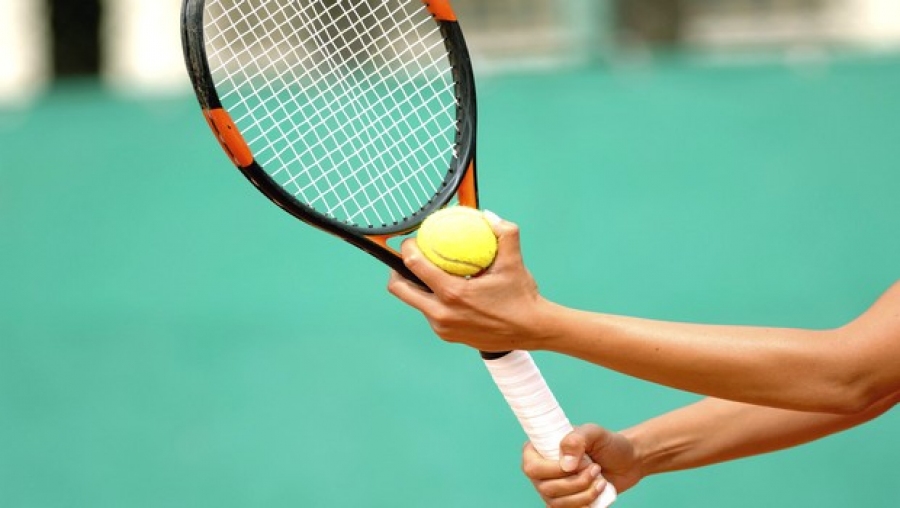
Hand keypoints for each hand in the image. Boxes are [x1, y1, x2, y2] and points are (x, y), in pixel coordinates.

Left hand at [387, 213, 550, 351]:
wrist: (531, 331)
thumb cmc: (521, 296)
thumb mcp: (514, 261)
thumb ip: (504, 232)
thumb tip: (488, 215)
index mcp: (453, 293)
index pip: (414, 265)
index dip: (407, 248)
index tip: (411, 239)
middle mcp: (442, 313)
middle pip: (400, 289)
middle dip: (397, 271)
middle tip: (409, 258)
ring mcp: (442, 328)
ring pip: (415, 302)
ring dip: (417, 286)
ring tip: (427, 272)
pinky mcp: (447, 336)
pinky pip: (430, 314)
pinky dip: (433, 300)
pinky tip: (445, 289)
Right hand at [522, 424, 642, 506]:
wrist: (627, 461)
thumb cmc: (608, 444)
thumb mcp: (594, 433)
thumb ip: (576, 440)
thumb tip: (566, 465)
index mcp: (541, 449)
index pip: (531, 466)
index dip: (551, 470)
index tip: (575, 464)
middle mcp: (542, 471)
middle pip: (545, 488)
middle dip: (574, 482)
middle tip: (595, 469)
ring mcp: (553, 489)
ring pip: (557, 503)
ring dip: (583, 494)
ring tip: (599, 480)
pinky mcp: (566, 503)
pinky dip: (584, 505)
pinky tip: (598, 491)